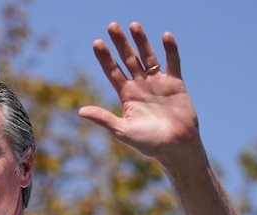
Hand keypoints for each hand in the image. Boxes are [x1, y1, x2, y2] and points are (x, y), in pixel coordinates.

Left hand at [79, 22, 200, 165]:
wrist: (176, 148)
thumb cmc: (149, 143)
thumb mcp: (123, 131)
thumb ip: (104, 119)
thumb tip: (80, 111)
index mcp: (127, 96)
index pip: (113, 72)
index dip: (105, 58)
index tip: (96, 43)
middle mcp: (140, 86)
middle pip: (128, 59)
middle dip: (120, 43)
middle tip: (111, 26)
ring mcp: (158, 83)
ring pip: (148, 57)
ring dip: (141, 41)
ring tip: (133, 24)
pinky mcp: (176, 84)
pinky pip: (173, 63)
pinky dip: (171, 50)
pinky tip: (165, 36)